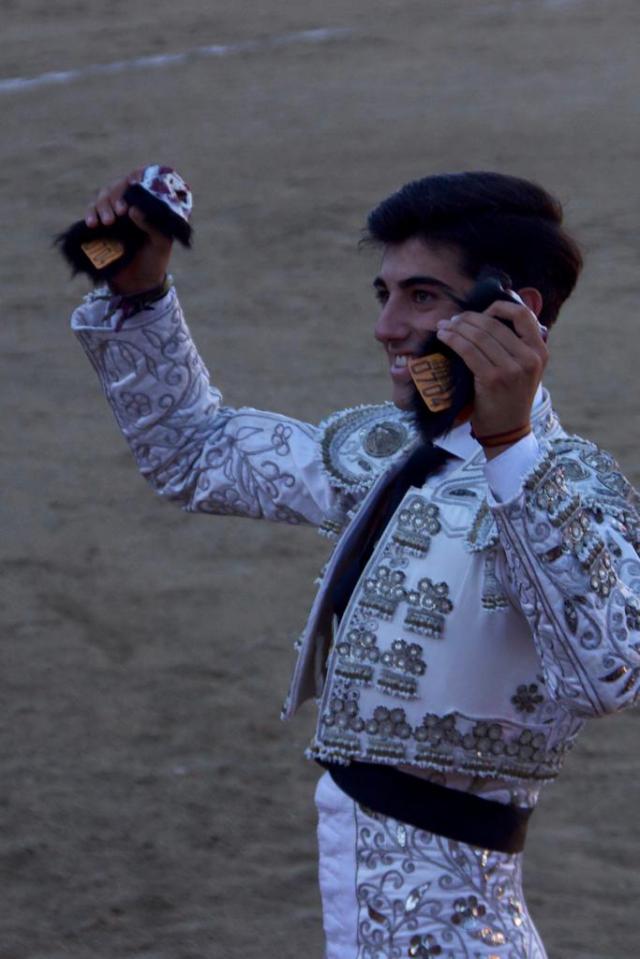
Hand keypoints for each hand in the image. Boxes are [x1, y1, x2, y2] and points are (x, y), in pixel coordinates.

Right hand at [84, 169, 172, 295]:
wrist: (139, 283)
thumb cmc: (154, 261)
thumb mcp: (161, 244)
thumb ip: (152, 226)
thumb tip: (133, 210)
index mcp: (148, 205)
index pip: (141, 180)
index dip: (136, 177)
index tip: (133, 184)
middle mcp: (130, 204)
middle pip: (119, 186)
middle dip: (117, 196)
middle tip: (120, 212)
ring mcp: (114, 213)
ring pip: (103, 197)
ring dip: (103, 206)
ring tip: (106, 222)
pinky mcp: (100, 224)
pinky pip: (91, 212)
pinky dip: (90, 214)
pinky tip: (92, 224)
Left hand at [436, 300, 547, 457]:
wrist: (507, 430)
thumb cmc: (510, 397)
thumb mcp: (524, 369)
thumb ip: (515, 345)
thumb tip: (488, 317)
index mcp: (540, 351)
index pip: (523, 314)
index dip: (499, 307)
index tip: (482, 313)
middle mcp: (529, 357)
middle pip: (494, 324)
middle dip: (469, 318)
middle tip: (453, 320)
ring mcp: (512, 369)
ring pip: (479, 335)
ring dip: (457, 327)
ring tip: (444, 326)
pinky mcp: (493, 379)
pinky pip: (469, 350)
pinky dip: (453, 339)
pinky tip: (443, 336)